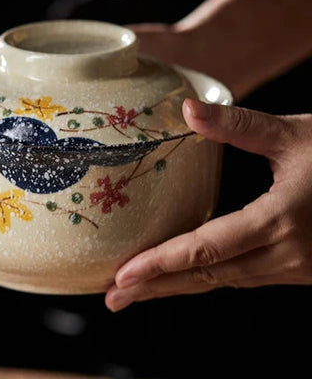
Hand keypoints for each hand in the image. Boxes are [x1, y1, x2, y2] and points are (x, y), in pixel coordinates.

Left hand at [105, 98, 311, 311]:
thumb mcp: (294, 134)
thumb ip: (238, 125)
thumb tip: (187, 109)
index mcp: (281, 219)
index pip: (206, 249)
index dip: (161, 264)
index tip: (123, 276)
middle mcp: (287, 254)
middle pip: (207, 277)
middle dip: (156, 288)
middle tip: (113, 297)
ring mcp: (296, 267)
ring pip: (223, 282)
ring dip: (178, 286)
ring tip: (137, 290)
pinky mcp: (299, 267)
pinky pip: (243, 277)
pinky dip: (208, 278)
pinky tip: (186, 274)